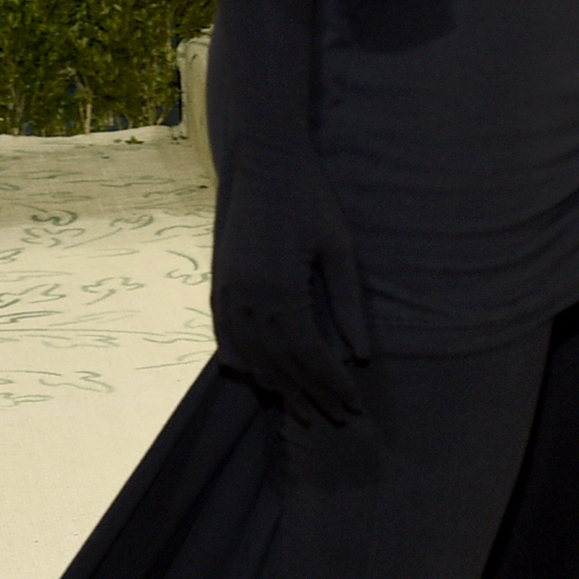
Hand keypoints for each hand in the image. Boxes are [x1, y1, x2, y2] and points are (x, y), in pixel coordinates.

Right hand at [210, 142, 368, 424]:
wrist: (264, 159)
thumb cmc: (311, 197)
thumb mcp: (340, 247)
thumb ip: (349, 303)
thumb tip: (360, 355)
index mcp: (280, 290)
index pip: (309, 354)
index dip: (331, 383)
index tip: (353, 403)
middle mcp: (248, 298)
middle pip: (279, 364)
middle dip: (308, 394)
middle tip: (333, 419)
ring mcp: (228, 292)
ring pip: (250, 356)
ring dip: (276, 386)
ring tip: (298, 410)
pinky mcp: (219, 283)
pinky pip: (226, 335)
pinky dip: (240, 361)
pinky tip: (253, 378)